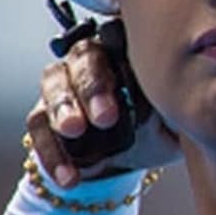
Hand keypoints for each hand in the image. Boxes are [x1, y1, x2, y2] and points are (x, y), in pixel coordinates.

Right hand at [23, 37, 180, 188]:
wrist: (138, 158)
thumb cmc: (163, 124)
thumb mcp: (176, 116)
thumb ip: (170, 102)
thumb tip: (168, 97)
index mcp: (128, 49)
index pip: (119, 37)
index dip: (123, 58)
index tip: (138, 83)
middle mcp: (91, 59)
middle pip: (83, 58)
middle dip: (92, 87)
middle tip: (105, 116)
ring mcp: (63, 85)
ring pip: (53, 86)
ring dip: (63, 110)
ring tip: (75, 132)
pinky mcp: (44, 116)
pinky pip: (39, 128)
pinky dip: (53, 154)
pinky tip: (69, 177)